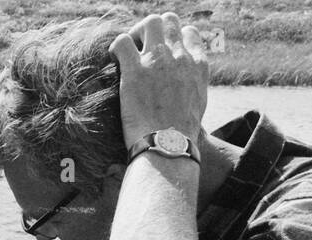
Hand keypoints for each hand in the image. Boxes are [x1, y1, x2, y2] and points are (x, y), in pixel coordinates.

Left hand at [110, 12, 209, 148]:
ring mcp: (158, 61)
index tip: (161, 54)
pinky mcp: (136, 71)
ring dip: (135, 34)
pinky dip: (116, 47)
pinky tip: (114, 61)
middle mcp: (180, 57)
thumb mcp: (198, 106)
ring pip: (150, 23)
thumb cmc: (180, 135)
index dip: (173, 39)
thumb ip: (192, 86)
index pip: (190, 33)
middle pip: (169, 21)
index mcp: (198, 65)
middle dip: (153, 31)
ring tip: (127, 55)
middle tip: (140, 51)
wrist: (168, 146)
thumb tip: (183, 88)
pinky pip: (122, 41)